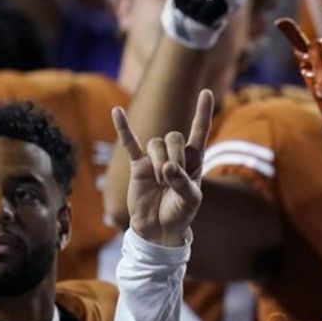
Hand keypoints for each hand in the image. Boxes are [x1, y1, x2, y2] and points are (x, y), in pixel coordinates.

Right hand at [114, 90, 213, 246]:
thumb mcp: (191, 201)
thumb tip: (166, 167)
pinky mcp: (137, 166)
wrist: (159, 229)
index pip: (199, 131)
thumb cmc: (180, 214)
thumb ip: (183, 182)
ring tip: (159, 181)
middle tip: (171, 176)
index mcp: (194, 160)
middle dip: (174, 155)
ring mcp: (155, 158)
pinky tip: (116, 111)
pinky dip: (123, 128)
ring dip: (158, 162)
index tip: (205, 92)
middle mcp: (175, 155)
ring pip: (155, 143)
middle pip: (174, 137)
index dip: (202, 112)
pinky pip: (130, 143)